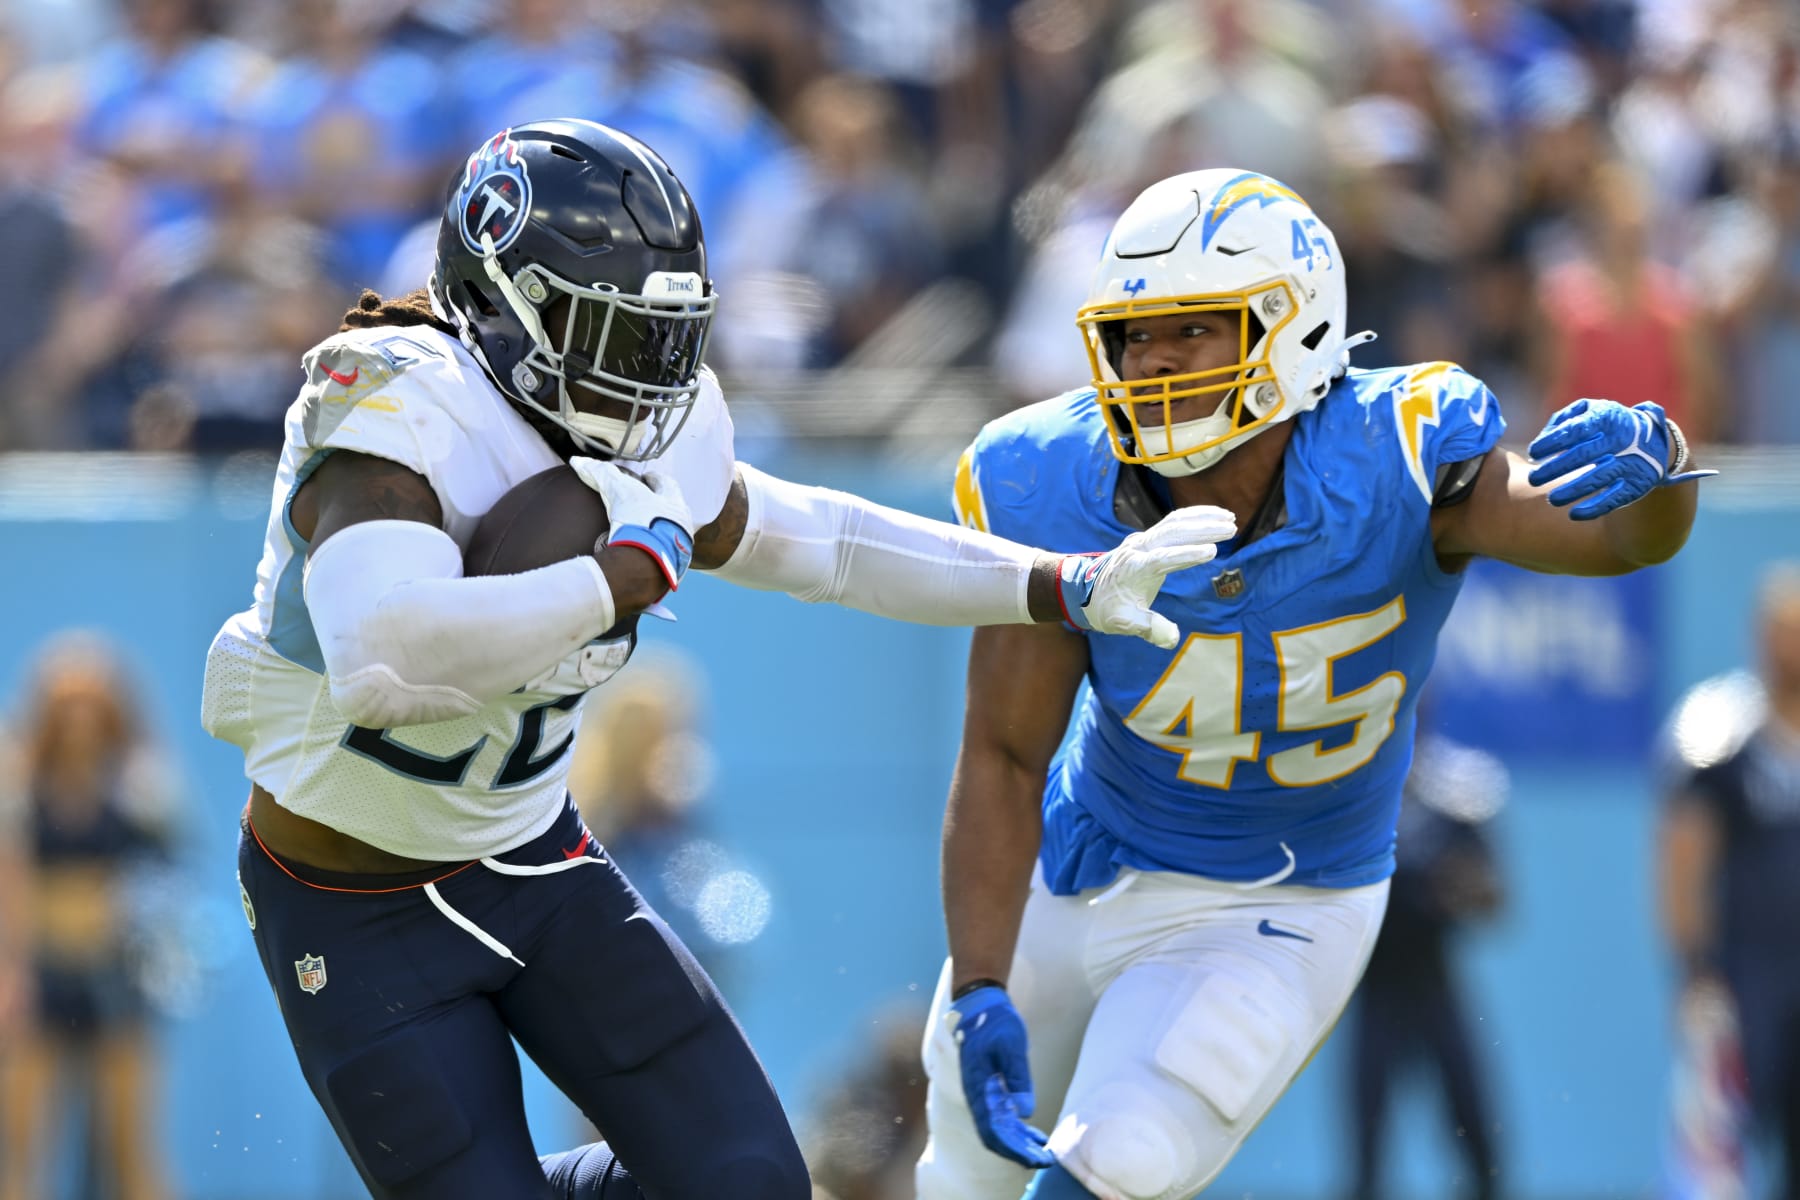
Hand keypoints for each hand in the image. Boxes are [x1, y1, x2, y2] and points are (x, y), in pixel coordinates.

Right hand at [570, 457, 695, 589]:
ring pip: (670, 535)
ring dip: (658, 531)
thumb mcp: (619, 491)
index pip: (668, 485)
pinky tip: (639, 555)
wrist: (646, 566)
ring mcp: (678, 551)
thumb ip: (601, 474)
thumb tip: (579, 461)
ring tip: (640, 530)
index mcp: (675, 505)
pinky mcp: (669, 570)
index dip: (656, 479)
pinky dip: (651, 553)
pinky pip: (661, 558)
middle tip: (644, 503)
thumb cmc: (639, 522)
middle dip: (661, 506)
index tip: (647, 477)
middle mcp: (682, 527)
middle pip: (673, 511)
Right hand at [947, 985, 1054, 1167]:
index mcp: (977, 1086)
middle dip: (1018, 1152)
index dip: (1013, 1149)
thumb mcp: (1011, 1044)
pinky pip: (1000, 1115)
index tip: (1034, 1158)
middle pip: (995, 1135)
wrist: (980, 1002)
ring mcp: (981, 1092)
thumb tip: (1025, 1112)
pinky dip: (1016, 1128)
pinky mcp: (988, 1087)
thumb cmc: (994, 1019)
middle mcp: (976, 1094)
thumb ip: (1017, 1076)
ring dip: (1019, 1142)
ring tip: (1043, 1151)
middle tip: (1045, 1161)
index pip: (992, 1130)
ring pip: (998, 1128)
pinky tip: (1034, 1132)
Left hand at [1060, 506, 1236, 647]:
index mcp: (1135, 568)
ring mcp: (1143, 541)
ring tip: (1231, 518)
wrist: (1084, 591)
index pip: (1163, 558)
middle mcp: (1139, 549)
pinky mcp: (1149, 539)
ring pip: (1175, 522)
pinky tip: (1215, 517)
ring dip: (1203, 518)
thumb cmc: (1106, 608)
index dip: (1187, 555)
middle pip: (1172, 532)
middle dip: (1203, 529)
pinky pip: (1173, 521)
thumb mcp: (1123, 623)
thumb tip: (1172, 639)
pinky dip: (1195, 516)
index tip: (1212, 552)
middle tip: (1232, 529)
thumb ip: (1148, 629)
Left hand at [1526, 400, 1713, 519]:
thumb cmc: (1607, 425)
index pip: (1575, 429)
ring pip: (1599, 477)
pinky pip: (1616, 498)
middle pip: (1584, 454)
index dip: (1553, 441)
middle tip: (1533, 479)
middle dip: (1556, 468)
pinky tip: (1575, 514)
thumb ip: (1564, 419)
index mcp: (1606, 418)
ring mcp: (1631, 462)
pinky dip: (1595, 508)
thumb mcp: (1590, 411)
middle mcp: (1621, 439)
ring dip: (1573, 490)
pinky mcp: (1638, 483)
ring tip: (1552, 500)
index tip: (1533, 452)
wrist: (1654, 440)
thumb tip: (1541, 439)